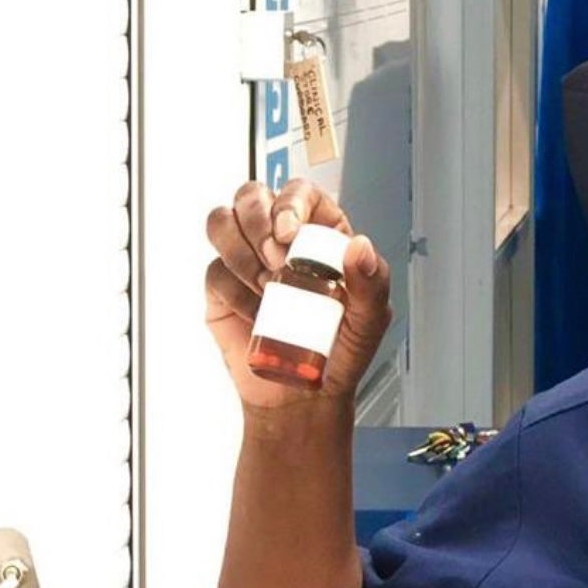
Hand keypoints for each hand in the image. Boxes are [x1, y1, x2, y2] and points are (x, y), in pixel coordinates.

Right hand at [205, 179, 392, 410]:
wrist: (303, 395)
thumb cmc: (340, 352)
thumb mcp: (370, 321)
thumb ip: (373, 283)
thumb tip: (361, 248)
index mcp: (321, 235)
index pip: (300, 192)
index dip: (289, 202)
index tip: (289, 234)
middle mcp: (281, 239)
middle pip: (251, 195)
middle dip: (257, 223)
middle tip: (275, 263)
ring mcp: (248, 259)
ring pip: (222, 222)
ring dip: (241, 254)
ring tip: (268, 290)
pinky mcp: (222, 285)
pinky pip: (214, 270)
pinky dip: (234, 292)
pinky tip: (257, 314)